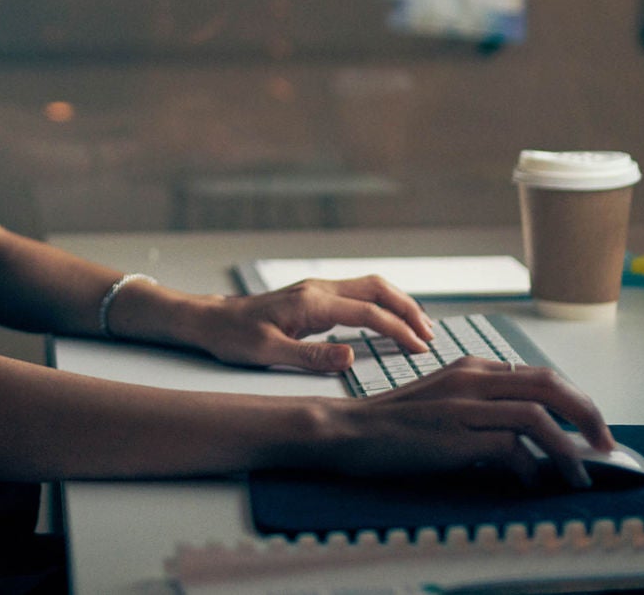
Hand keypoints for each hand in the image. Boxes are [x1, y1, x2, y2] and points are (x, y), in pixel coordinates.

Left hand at [187, 276, 437, 373]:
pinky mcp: (315, 297)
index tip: (421, 349)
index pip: (368, 314)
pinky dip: (382, 304)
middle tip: (431, 335)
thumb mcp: (268, 353)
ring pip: (370, 287)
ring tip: (420, 327)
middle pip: (377, 289)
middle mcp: (319, 289)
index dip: (398, 330)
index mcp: (312, 302)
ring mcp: (318, 290)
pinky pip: (358, 294)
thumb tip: (350, 356)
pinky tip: (390, 321)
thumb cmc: (235, 337)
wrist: (212, 320)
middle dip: (408, 309)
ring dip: (398, 304)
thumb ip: (310, 355)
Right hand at [336, 357, 616, 485]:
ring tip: (579, 476)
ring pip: (537, 416)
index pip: (541, 375)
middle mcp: (473, 379)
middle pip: (550, 385)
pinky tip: (532, 483)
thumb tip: (529, 434)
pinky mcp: (453, 436)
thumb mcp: (443, 401)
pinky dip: (530, 468)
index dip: (576, 401)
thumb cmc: (394, 424)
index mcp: (472, 368)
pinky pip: (510, 447)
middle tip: (607, 445)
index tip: (593, 428)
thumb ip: (482, 405)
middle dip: (588, 415)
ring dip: (568, 450)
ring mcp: (463, 406)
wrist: (347, 431)